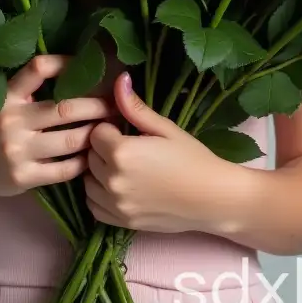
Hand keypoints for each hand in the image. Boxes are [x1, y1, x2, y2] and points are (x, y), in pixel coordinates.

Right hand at [0, 54, 116, 198]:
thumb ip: (27, 89)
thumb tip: (73, 71)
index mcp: (7, 96)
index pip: (38, 68)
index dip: (66, 63)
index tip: (88, 64)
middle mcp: (12, 121)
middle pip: (66, 108)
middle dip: (97, 105)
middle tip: (116, 103)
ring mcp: (18, 151)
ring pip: (70, 140)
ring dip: (95, 133)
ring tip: (111, 129)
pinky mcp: (23, 178)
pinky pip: (63, 169)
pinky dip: (83, 162)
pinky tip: (93, 156)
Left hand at [83, 71, 244, 233]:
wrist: (213, 198)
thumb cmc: (192, 158)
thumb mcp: (165, 128)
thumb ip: (135, 107)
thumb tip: (119, 80)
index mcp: (122, 152)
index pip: (96, 132)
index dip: (110, 128)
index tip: (125, 130)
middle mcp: (113, 180)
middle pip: (90, 156)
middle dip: (104, 148)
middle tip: (128, 147)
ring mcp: (116, 205)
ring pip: (88, 181)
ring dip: (99, 172)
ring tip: (124, 167)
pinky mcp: (122, 223)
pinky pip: (94, 207)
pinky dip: (100, 196)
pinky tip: (119, 187)